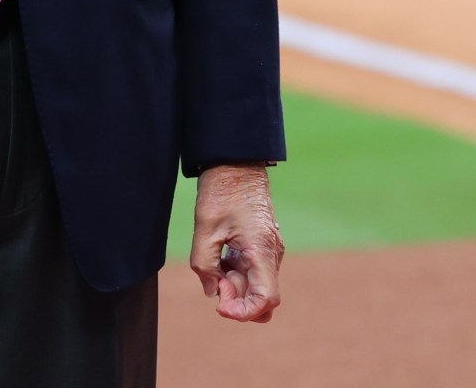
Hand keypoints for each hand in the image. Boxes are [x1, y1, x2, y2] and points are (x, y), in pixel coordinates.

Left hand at [189, 164, 282, 322]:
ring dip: (235, 287)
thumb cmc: (222, 192)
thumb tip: (213, 292)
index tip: (219, 303)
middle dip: (237, 301)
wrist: (236, 164)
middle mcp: (271, 254)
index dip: (243, 312)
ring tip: (216, 263)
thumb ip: (204, 266)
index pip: (266, 300)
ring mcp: (269, 252)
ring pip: (257, 287)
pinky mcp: (261, 248)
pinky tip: (221, 258)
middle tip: (215, 279)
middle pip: (262, 300)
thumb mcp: (204, 229)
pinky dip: (236, 275)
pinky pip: (252, 274)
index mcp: (261, 250)